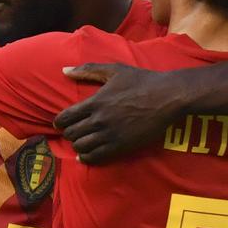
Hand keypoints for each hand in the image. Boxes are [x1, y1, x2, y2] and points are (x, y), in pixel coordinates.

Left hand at [54, 63, 185, 163]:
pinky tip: (86, 155)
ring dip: (77, 145)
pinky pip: (96, 157)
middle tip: (73, 131)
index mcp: (95, 102)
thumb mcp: (114, 70)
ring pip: (81, 147)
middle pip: (71, 134)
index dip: (59, 122)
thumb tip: (64, 70)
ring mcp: (110, 135)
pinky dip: (87, 157)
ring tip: (81, 141)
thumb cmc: (141, 81)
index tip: (60, 123)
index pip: (65, 118)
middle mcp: (99, 120)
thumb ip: (87, 70)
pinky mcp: (121, 147)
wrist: (168, 97)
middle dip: (68, 133)